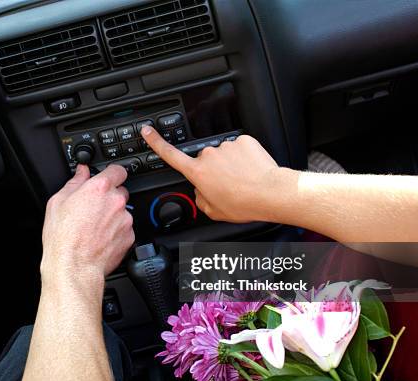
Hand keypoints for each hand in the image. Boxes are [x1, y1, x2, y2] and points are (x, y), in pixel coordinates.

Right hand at [41, 165, 134, 293]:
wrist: (74, 266)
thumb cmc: (63, 237)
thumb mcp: (58, 202)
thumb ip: (74, 182)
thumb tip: (81, 172)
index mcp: (99, 188)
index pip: (117, 170)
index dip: (112, 173)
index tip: (108, 176)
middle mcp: (116, 202)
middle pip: (120, 191)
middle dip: (109, 197)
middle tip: (93, 208)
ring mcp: (125, 220)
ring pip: (123, 211)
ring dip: (113, 216)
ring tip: (94, 227)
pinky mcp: (129, 237)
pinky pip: (125, 229)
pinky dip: (116, 231)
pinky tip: (100, 238)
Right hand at [140, 126, 280, 222]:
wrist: (269, 193)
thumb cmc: (243, 204)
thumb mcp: (214, 211)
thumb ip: (199, 199)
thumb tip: (200, 192)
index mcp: (197, 173)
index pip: (170, 154)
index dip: (156, 142)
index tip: (147, 131)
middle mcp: (209, 156)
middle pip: (205, 160)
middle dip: (213, 170)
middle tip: (228, 185)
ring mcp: (226, 146)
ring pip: (224, 155)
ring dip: (231, 164)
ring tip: (243, 179)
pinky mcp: (243, 141)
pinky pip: (240, 148)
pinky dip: (244, 158)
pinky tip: (251, 170)